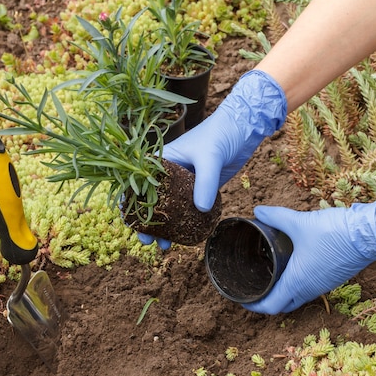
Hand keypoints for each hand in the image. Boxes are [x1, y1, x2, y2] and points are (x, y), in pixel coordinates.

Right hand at [137, 70, 286, 247]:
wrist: (244, 128)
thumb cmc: (221, 134)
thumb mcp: (210, 156)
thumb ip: (204, 182)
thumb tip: (201, 209)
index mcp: (163, 160)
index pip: (140, 183)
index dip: (131, 204)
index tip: (131, 223)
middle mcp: (170, 173)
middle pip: (152, 202)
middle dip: (147, 224)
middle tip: (148, 242)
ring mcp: (186, 182)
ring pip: (171, 209)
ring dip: (166, 228)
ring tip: (165, 247)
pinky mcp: (201, 188)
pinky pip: (190, 209)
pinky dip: (186, 223)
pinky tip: (187, 237)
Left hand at [242, 199, 375, 313]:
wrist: (368, 234)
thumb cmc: (333, 232)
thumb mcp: (299, 222)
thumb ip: (276, 216)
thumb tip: (258, 210)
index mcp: (296, 281)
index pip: (271, 305)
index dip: (254, 305)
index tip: (243, 298)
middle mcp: (309, 289)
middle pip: (283, 305)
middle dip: (267, 301)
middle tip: (254, 288)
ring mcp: (322, 285)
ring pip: (298, 298)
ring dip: (283, 294)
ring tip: (270, 278)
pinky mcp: (332, 278)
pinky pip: (310, 290)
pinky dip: (297, 286)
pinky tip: (293, 269)